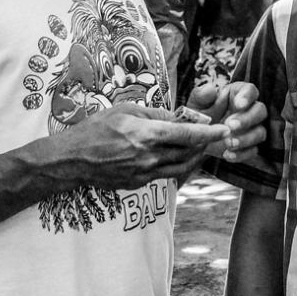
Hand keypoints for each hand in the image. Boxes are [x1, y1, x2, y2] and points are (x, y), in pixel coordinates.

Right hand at [41, 103, 228, 190]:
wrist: (72, 160)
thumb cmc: (96, 129)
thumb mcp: (125, 111)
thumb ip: (154, 114)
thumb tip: (177, 117)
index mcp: (146, 135)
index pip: (187, 135)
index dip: (209, 133)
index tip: (224, 129)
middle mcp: (149, 157)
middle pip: (188, 153)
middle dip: (205, 145)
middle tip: (214, 137)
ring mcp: (144, 174)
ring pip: (181, 168)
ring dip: (194, 158)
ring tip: (200, 148)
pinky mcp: (138, 184)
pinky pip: (165, 175)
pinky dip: (176, 166)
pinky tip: (177, 158)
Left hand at [187, 81, 266, 163]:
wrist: (196, 138)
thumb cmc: (199, 116)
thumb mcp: (196, 104)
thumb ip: (201, 95)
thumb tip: (209, 90)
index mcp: (237, 94)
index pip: (250, 90)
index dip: (247, 96)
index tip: (238, 105)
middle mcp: (248, 110)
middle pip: (260, 111)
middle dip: (247, 119)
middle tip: (230, 126)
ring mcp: (251, 129)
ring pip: (260, 132)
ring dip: (246, 139)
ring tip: (228, 143)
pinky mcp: (248, 146)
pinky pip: (253, 151)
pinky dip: (241, 154)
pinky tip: (227, 154)